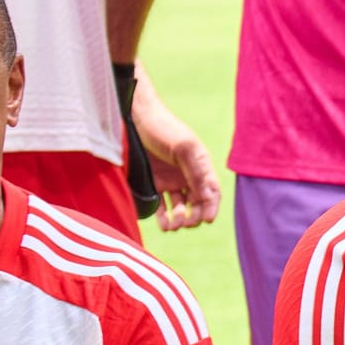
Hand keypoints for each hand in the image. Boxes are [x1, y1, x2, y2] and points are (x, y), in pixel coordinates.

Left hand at [131, 67, 220, 230]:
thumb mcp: (184, 147)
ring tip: (172, 225)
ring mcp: (170, 181)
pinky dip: (164, 217)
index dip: (211, 208)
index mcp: (200, 166)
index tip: (207, 219)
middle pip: (198, 204)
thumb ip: (198, 171)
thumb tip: (209, 197)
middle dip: (194, 217)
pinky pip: (161, 206)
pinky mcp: (153, 184)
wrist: (133, 118)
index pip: (211, 193)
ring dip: (179, 220)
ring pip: (181, 208)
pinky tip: (163, 223)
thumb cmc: (162, 128)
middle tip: (186, 222)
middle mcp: (187, 175)